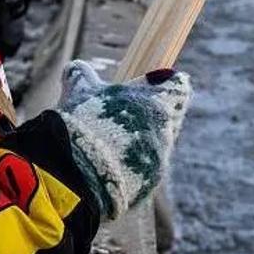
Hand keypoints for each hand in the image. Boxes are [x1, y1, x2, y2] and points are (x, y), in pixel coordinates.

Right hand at [55, 60, 190, 221]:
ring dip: (138, 141)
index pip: (179, 85)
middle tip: (121, 114)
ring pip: (156, 145)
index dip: (166, 82)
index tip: (152, 81)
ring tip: (107, 143)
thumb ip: (81, 75)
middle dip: (147, 114)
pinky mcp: (149, 184)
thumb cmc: (83, 123)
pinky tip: (106, 164)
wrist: (78, 174)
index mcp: (157, 101)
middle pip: (168, 117)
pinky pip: (144, 169)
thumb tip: (75, 69)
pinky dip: (129, 165)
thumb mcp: (79, 90)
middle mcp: (166, 130)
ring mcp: (160, 160)